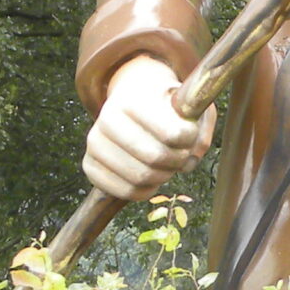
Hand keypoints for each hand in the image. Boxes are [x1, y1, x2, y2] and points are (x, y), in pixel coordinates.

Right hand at [84, 56, 214, 200]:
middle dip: (177, 161)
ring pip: (140, 177)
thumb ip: (200, 130)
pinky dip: (146, 190)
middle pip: (156, 158)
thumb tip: (189, 161)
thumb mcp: (190, 104)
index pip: (173, 133)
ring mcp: (94, 143)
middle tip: (181, 154)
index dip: (189, 139)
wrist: (133, 99)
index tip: (190, 133)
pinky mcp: (90, 165)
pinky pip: (123, 191)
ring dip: (163, 177)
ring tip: (168, 165)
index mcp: (132, 99)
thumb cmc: (166, 104)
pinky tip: (153, 179)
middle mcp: (106, 119)